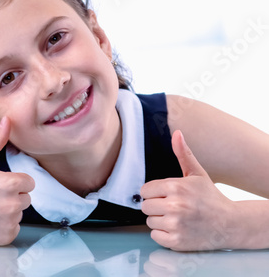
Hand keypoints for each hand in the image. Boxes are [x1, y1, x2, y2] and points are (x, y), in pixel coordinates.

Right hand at [0, 117, 34, 245]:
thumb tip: (7, 120)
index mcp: (11, 183)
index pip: (28, 182)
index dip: (14, 182)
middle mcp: (14, 204)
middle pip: (25, 198)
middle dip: (12, 197)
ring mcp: (10, 222)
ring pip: (19, 213)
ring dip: (8, 211)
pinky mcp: (5, 237)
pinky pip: (13, 229)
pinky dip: (3, 227)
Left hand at [140, 130, 234, 250]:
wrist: (230, 224)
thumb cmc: (211, 198)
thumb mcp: (197, 174)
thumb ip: (183, 154)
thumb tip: (177, 133)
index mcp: (176, 187)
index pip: (144, 190)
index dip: (154, 193)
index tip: (165, 195)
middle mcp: (174, 206)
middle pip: (145, 206)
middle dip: (156, 206)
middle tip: (172, 207)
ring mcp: (175, 225)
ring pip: (149, 221)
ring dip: (160, 221)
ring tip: (177, 218)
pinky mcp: (177, 241)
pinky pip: (155, 236)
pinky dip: (164, 234)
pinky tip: (177, 228)